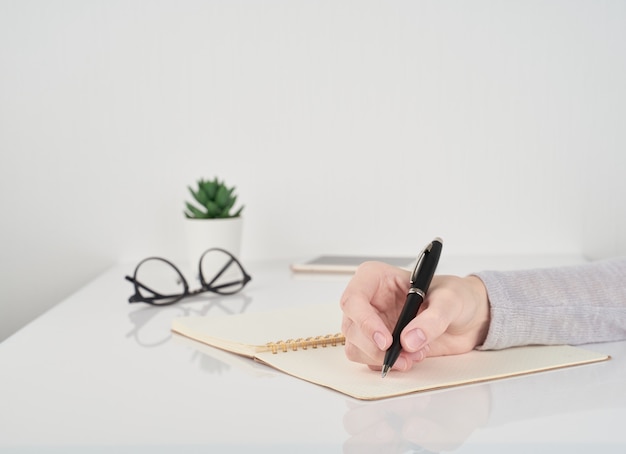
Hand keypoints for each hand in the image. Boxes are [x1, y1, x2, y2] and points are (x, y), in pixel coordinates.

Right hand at [340, 261, 490, 371]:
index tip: (386, 340)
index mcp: (376, 279)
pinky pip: (369, 360)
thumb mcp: (450, 300)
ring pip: (356, 347)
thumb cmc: (456, 296)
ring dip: (382, 358)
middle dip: (375, 347)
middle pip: (352, 328)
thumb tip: (409, 340)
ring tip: (413, 356)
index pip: (354, 298)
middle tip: (404, 355)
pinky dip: (389, 364)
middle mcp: (369, 301)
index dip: (364, 321)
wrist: (470, 317)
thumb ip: (432, 319)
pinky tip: (411, 358)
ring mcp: (372, 324)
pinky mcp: (379, 344)